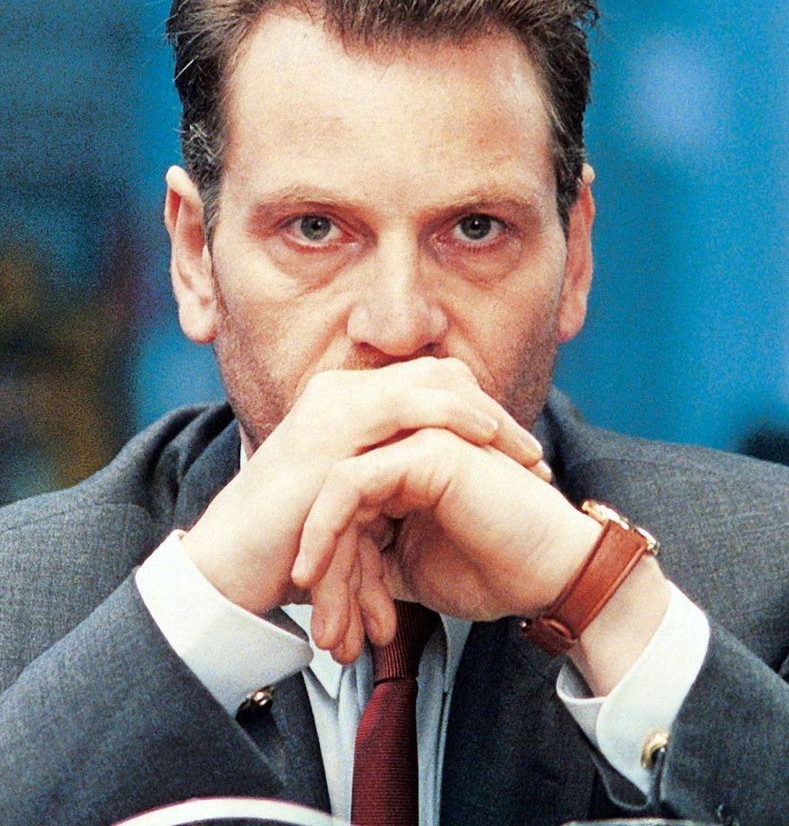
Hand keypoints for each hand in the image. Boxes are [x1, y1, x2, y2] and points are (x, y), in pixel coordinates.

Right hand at [181, 357, 548, 657]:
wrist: (230, 565)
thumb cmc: (291, 543)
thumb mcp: (351, 503)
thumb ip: (387, 485)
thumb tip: (431, 501)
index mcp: (346, 404)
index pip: (428, 385)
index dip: (478, 411)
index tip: (516, 453)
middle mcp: (341, 392)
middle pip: (439, 374)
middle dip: (493, 411)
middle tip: (532, 453)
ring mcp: (336, 404)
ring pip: (432, 382)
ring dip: (488, 416)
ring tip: (527, 453)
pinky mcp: (334, 428)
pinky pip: (409, 405)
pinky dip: (456, 416)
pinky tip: (486, 439)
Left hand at [292, 425, 600, 659]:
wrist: (555, 573)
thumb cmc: (496, 569)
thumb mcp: (410, 569)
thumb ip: (367, 560)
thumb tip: (317, 583)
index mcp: (404, 472)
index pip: (344, 514)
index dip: (332, 574)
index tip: (331, 631)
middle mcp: (406, 449)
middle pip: (335, 507)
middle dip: (328, 579)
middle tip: (330, 637)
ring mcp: (416, 441)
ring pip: (335, 498)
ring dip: (328, 568)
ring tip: (335, 630)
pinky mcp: (424, 448)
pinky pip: (351, 484)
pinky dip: (328, 531)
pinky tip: (323, 574)